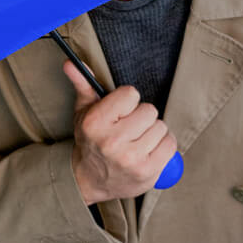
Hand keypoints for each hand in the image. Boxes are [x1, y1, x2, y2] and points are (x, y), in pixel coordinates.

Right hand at [64, 58, 177, 204]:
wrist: (90, 180)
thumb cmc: (91, 140)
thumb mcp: (83, 112)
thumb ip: (82, 84)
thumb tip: (71, 62)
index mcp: (95, 123)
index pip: (131, 94)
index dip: (128, 102)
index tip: (120, 113)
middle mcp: (112, 142)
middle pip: (149, 110)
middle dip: (142, 118)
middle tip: (130, 129)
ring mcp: (131, 159)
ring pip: (161, 127)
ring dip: (153, 132)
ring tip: (138, 141)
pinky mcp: (147, 172)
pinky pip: (170, 145)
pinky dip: (164, 145)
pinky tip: (149, 150)